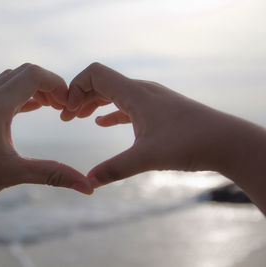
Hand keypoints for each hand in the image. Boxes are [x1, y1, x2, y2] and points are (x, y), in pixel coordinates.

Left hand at [0, 63, 92, 206]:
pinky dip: (18, 96)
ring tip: (49, 108)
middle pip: (24, 73)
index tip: (69, 106)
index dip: (58, 84)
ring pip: (10, 81)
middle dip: (48, 85)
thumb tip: (86, 187)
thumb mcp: (12, 174)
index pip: (34, 74)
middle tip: (62, 108)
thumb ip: (52, 174)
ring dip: (32, 89)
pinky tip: (26, 111)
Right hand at [61, 63, 250, 187]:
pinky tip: (101, 122)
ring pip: (114, 93)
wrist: (227, 141)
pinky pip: (127, 105)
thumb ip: (115, 169)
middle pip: (101, 82)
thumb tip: (88, 181)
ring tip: (78, 118)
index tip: (68, 112)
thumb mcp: (147, 158)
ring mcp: (151, 99)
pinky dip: (110, 111)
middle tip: (66, 118)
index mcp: (135, 93)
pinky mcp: (158, 110)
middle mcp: (142, 90)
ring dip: (94, 103)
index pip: (95, 74)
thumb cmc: (190, 143)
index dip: (75, 88)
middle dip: (80, 97)